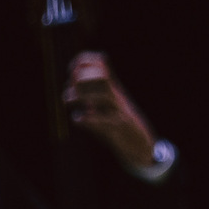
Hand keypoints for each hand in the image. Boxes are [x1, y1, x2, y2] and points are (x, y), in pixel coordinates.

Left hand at [63, 52, 159, 169]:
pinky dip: (84, 118)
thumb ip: (98, 85)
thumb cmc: (120, 122)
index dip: (83, 62)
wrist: (141, 146)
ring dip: (80, 96)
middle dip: (81, 78)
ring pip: (102, 96)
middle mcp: (117, 97)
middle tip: (69, 87)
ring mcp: (119, 112)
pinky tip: (77, 118)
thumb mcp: (110, 100)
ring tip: (67, 101)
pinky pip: (100, 120)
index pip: (101, 63)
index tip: (71, 70)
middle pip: (102, 77)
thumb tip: (81, 70)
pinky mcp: (117, 129)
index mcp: (114, 88)